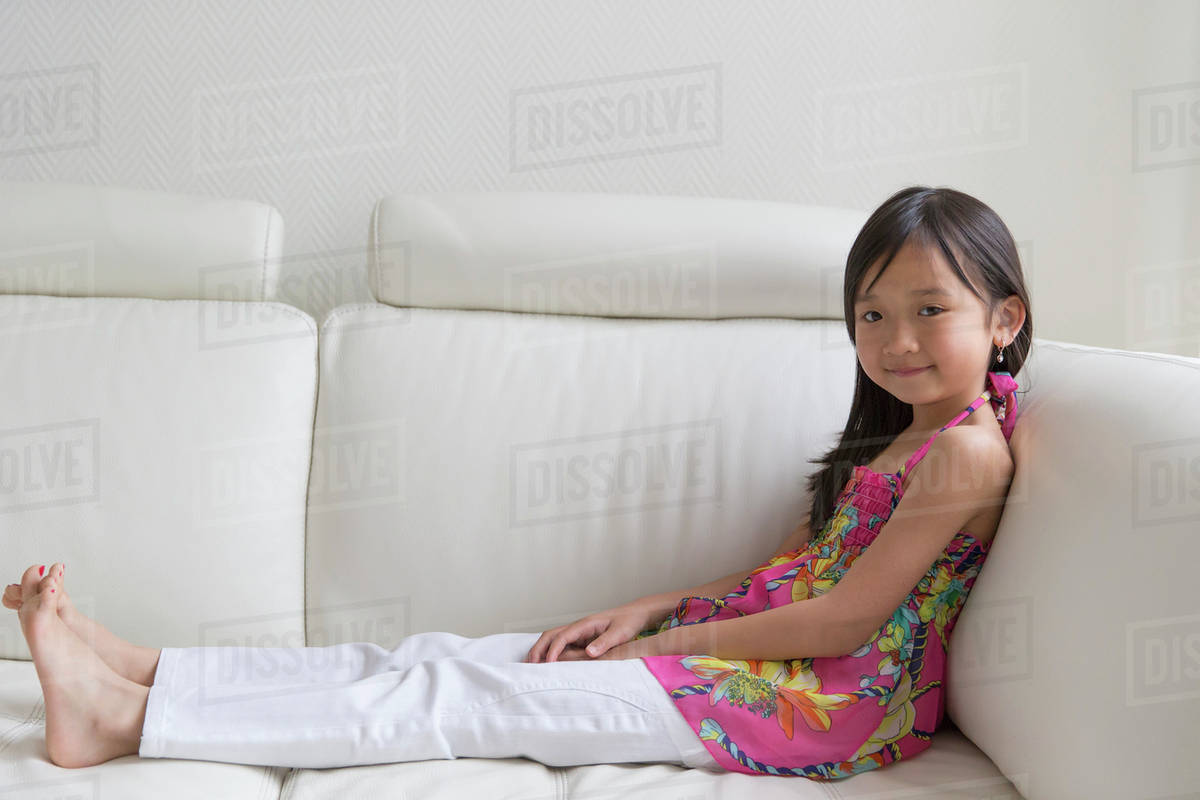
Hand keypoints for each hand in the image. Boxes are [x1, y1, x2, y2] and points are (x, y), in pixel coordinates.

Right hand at [524, 601, 654, 662]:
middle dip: (538, 649)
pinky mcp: (581, 639)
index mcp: (585, 624)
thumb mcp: (620, 633)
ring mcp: (578, 633)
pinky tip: (548, 665)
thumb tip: (588, 653)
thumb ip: (604, 642)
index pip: (563, 636)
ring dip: (542, 651)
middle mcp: (578, 627)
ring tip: (533, 667)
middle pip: (550, 635)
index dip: (553, 650)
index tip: (548, 664)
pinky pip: (562, 646)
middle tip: (530, 666)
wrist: (634, 615)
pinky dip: (551, 654)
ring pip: (553, 640)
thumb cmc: (627, 621)